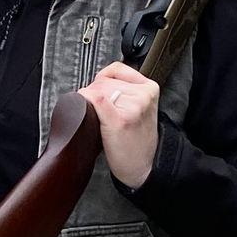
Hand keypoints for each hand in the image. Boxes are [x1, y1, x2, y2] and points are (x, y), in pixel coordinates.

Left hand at [80, 61, 159, 188]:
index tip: (102, 96)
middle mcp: (142, 95)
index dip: (102, 82)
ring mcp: (132, 106)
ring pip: (97, 90)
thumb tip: (97, 82)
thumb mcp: (140, 107)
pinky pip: (96, 99)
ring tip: (103, 121)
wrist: (144, 166)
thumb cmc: (137, 140)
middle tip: (103, 114)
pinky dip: (87, 103)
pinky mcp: (119, 119)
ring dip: (90, 103)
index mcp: (149, 88)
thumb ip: (125, 89)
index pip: (116, 70)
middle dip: (95, 95)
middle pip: (103, 81)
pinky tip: (91, 115)